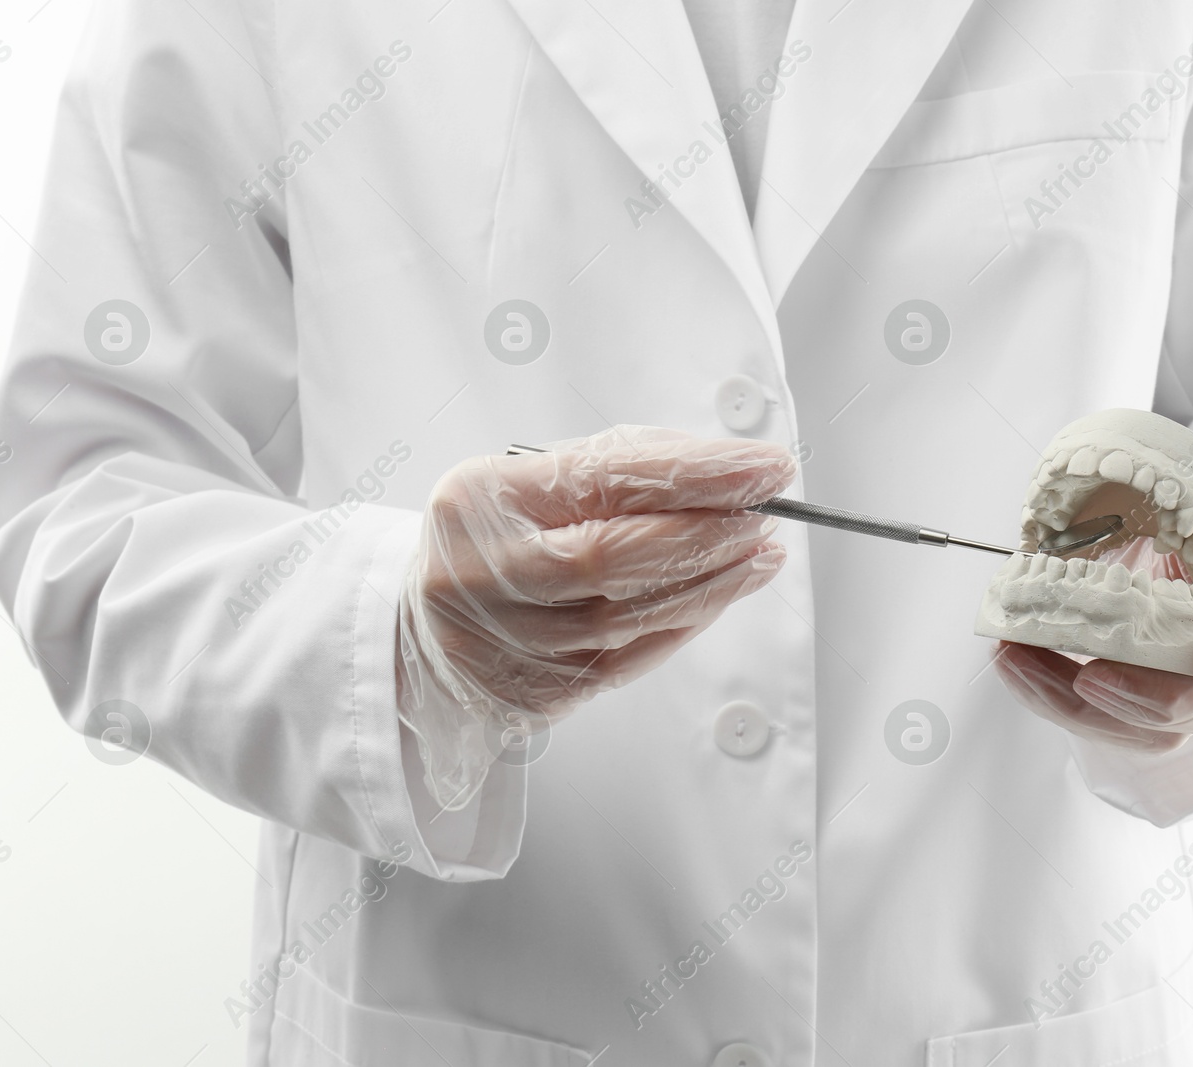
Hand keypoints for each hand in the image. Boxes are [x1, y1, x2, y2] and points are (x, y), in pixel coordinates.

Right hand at [398, 425, 794, 726]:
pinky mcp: (532, 691)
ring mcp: (503, 641)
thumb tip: (727, 473)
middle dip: (708, 532)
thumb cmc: (496, 535)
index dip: (695, 474)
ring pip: (629, 617)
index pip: (604, 480)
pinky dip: (684, 624)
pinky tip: (718, 596)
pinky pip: (627, 659)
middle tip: (765, 512)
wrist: (427, 618)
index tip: (762, 466)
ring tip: (758, 554)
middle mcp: (480, 574)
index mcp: (478, 500)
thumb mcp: (535, 479)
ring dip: (712, 583)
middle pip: (614, 557)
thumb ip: (622, 471)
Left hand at [995, 542, 1192, 752]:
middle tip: (1092, 676)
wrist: (1168, 579)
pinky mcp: (1136, 724)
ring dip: (1076, 701)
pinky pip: (1096, 726)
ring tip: (1022, 658)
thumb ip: (1180, 526)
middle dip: (1150, 699)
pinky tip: (1013, 662)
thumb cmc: (1186, 555)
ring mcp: (1191, 711)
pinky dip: (1048, 695)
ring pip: (1148, 733)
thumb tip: (1122, 498)